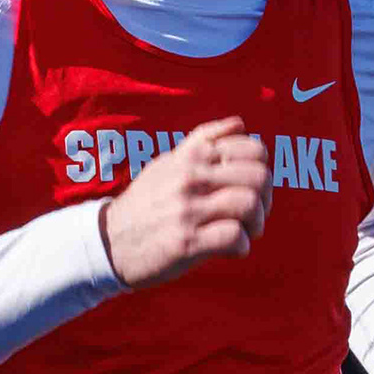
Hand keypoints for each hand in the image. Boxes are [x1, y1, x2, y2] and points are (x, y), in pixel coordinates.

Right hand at [98, 116, 271, 288]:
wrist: (109, 243)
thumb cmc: (145, 204)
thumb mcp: (167, 163)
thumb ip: (202, 142)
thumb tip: (239, 124)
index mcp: (191, 157)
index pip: (253, 150)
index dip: (262, 171)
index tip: (250, 189)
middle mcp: (190, 178)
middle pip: (258, 178)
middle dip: (265, 200)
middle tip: (253, 215)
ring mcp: (188, 210)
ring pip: (249, 204)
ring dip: (256, 224)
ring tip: (244, 233)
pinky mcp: (186, 242)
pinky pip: (234, 237)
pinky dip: (241, 246)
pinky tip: (230, 249)